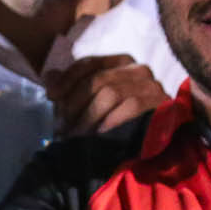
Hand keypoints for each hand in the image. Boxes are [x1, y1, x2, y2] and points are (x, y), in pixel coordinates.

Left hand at [45, 54, 167, 136]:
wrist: (153, 146)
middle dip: (75, 103)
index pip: (90, 63)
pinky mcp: (161, 103)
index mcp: (122, 63)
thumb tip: (49, 76)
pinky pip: (130, 107)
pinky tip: (98, 135)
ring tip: (76, 135)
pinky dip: (110, 121)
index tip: (51, 95)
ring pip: (111, 93)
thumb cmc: (119, 123)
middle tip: (62, 125)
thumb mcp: (93, 103)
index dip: (67, 79)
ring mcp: (152, 85)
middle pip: (98, 79)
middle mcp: (139, 69)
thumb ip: (73, 88)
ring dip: (89, 116)